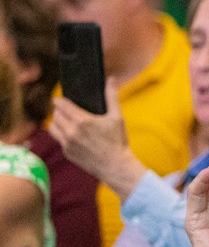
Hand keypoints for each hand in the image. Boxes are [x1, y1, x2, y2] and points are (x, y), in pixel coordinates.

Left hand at [48, 80, 145, 197]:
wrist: (116, 167)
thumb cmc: (118, 142)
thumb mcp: (117, 118)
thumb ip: (112, 97)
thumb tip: (111, 79)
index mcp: (82, 120)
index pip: (61, 105)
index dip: (60, 100)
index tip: (60, 98)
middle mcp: (71, 131)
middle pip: (56, 115)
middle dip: (59, 110)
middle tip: (65, 109)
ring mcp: (67, 143)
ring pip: (53, 127)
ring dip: (57, 122)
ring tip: (65, 121)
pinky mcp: (67, 153)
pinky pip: (59, 140)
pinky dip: (62, 135)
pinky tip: (72, 135)